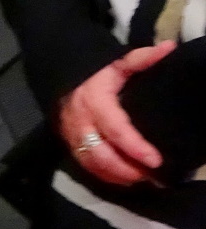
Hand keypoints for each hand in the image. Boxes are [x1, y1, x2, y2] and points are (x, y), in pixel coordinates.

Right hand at [58, 40, 174, 186]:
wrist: (59, 74)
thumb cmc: (94, 72)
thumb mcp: (116, 62)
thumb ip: (142, 58)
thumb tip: (169, 48)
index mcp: (94, 101)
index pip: (116, 129)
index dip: (135, 147)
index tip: (156, 160)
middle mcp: (80, 121)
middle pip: (101, 154)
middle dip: (126, 169)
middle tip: (152, 177)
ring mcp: (71, 134)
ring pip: (92, 163)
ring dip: (116, 175)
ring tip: (142, 180)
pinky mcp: (68, 143)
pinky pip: (85, 165)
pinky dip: (105, 176)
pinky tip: (124, 179)